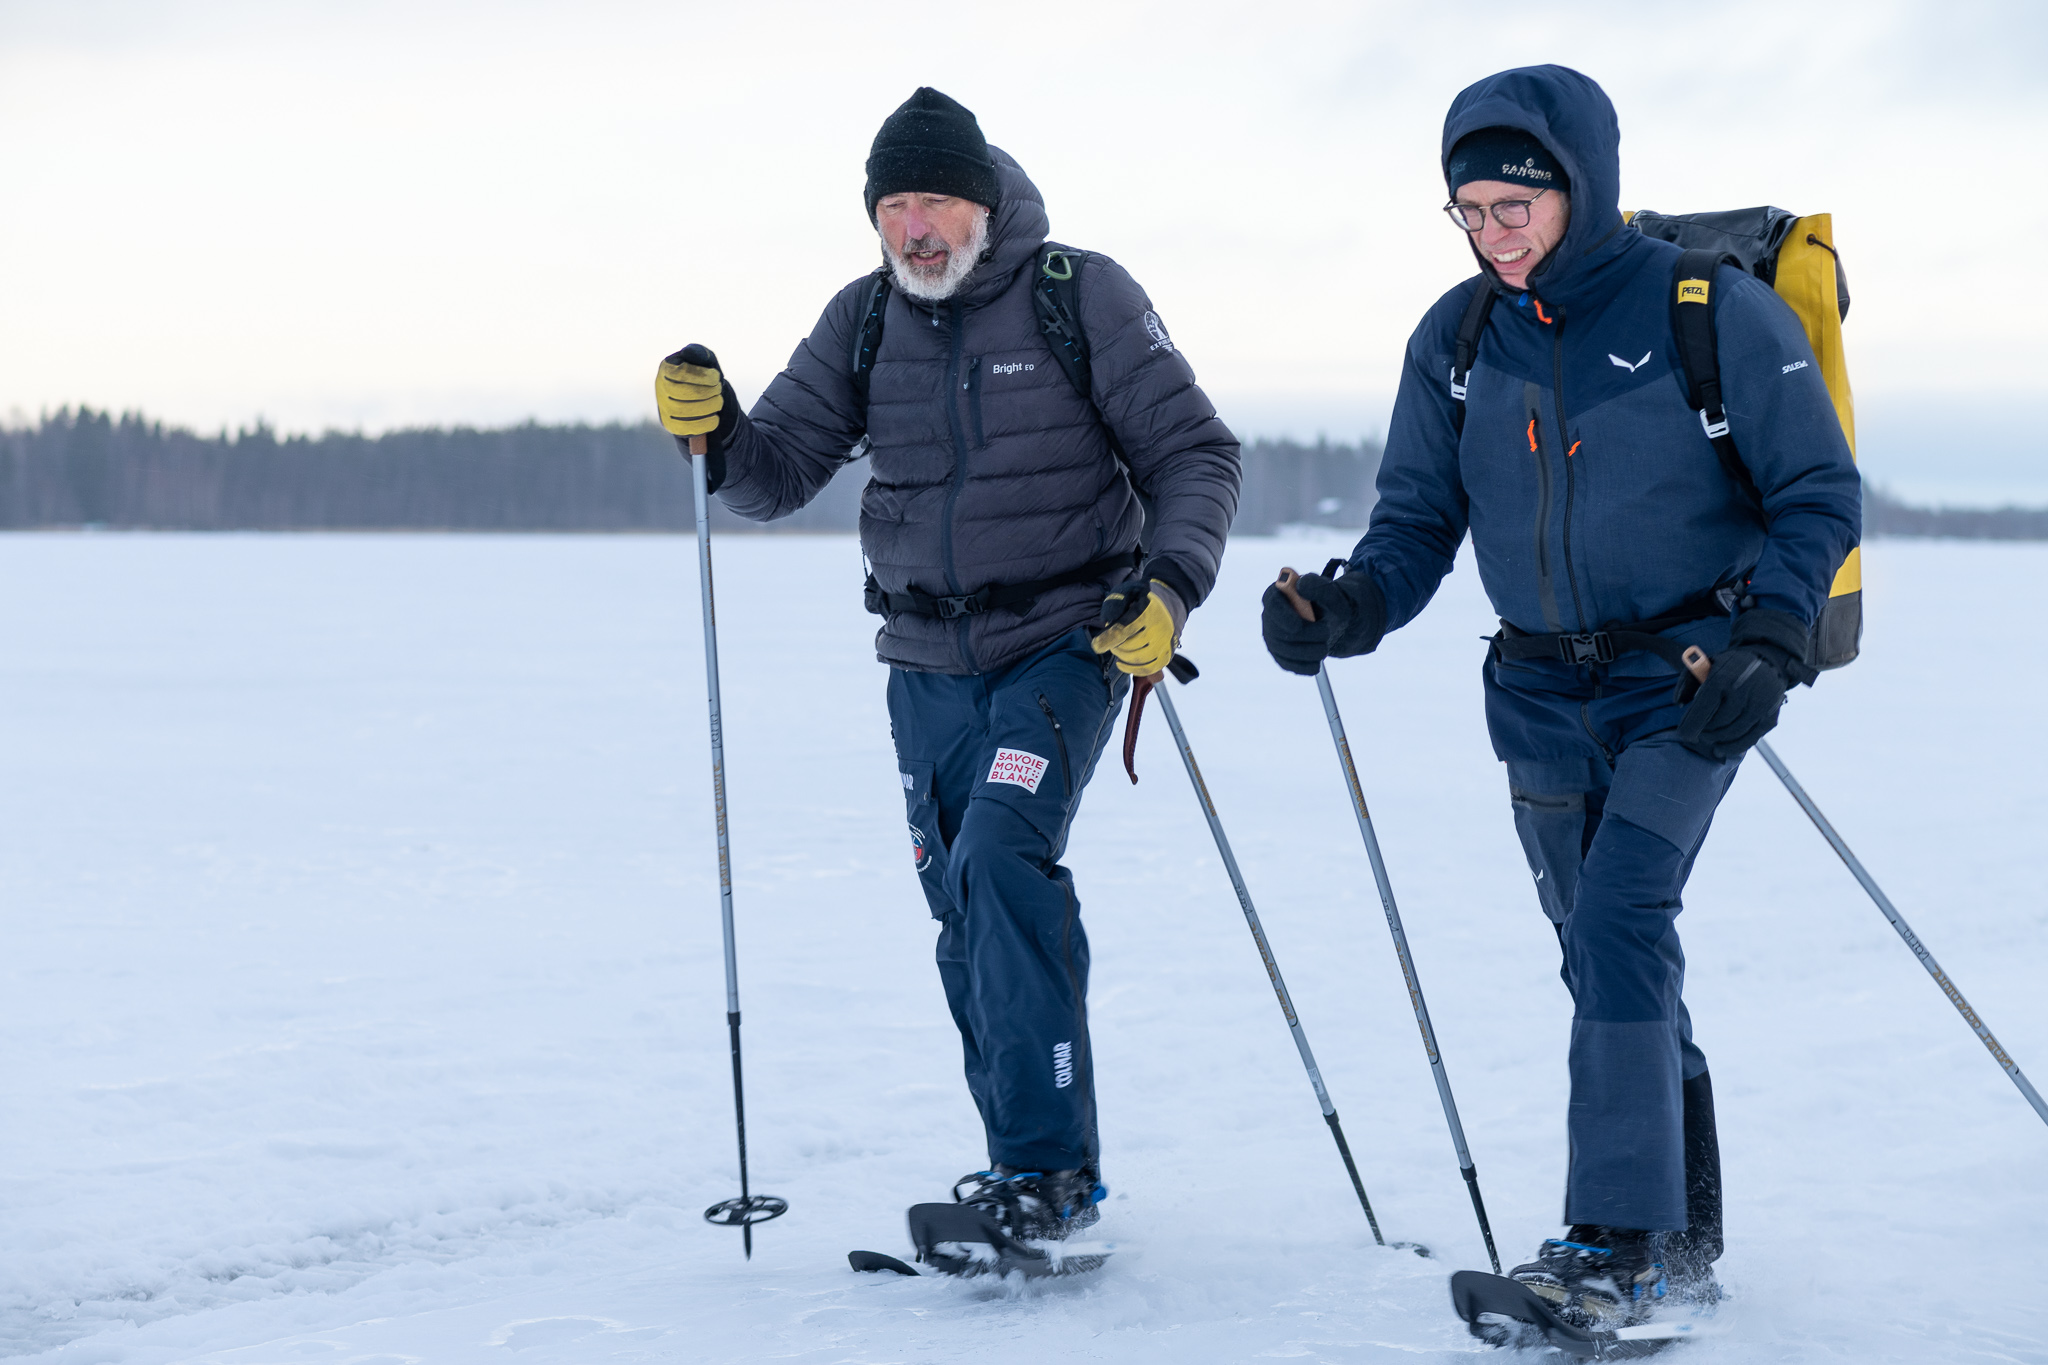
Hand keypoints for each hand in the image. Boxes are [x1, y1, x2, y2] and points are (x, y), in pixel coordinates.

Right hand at [655, 344, 735, 441]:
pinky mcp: (670, 425)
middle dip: (705, 392)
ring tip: (718, 401)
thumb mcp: (704, 360)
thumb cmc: (703, 375)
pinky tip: (714, 418)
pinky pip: (684, 428)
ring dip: (707, 407)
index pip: (679, 374)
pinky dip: (703, 424)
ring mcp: (663, 408)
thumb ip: (699, 353)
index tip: (716, 377)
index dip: (700, 376)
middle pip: (681, 393)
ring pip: (682, 411)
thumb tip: (689, 352)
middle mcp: (660, 388)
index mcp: (666, 369)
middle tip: (719, 389)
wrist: (702, 398)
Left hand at [1091, 577, 1185, 675]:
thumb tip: (1106, 622)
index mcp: (1148, 611)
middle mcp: (1159, 628)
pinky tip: (1121, 664)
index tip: (1096, 645)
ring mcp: (1165, 642)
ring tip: (1117, 649)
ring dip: (1123, 657)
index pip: (1124, 629)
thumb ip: (1115, 603)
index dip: (1108, 639)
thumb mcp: (1128, 590)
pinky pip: (1150, 668)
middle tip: (1109, 642)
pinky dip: (1134, 669)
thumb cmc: (1145, 595)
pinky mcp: (1168, 652)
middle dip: (1115, 646)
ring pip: (1139, 659)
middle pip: (1130, 646)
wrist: (1173, 598)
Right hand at [1260, 565, 1384, 675]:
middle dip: (1303, 636)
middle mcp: (1270, 616)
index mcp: (1278, 593)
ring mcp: (1272, 636)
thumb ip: (1318, 586)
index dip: (1282, 616)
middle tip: (1326, 632)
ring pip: (1284, 650)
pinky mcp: (1280, 654)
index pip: (1271, 603)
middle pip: (1277, 630)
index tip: (1297, 627)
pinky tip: (1316, 664)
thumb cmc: (1329, 602)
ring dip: (1308, 651)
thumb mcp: (1331, 592)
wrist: (1335, 619)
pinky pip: (1287, 664)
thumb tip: (1301, 585)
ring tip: (1325, 647)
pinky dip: (1303, 666)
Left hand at [1678, 608, 1813, 759]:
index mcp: (1721, 679)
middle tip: (1699, 733)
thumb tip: (1678, 704)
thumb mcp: (1703, 665)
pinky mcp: (1771, 716)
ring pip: (1732, 734)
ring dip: (1717, 740)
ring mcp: (1760, 705)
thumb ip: (1685, 683)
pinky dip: (1734, 747)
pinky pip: (1750, 740)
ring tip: (1710, 737)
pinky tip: (1722, 748)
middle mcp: (1742, 692)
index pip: (1702, 711)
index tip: (1685, 734)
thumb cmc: (1727, 666)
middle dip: (1704, 733)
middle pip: (1717, 725)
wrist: (1765, 659)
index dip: (1690, 728)